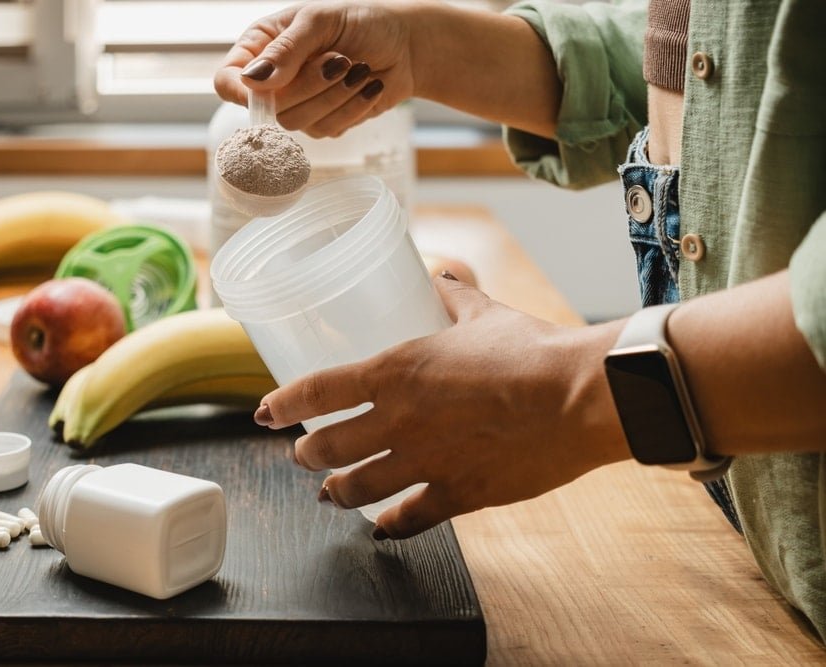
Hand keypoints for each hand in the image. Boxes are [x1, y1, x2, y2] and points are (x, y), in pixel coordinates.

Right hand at [214, 1, 416, 137]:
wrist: (406, 45)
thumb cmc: (362, 22)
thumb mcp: (321, 21)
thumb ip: (287, 50)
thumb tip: (252, 81)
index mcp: (261, 47)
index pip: (228, 81)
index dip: (240, 92)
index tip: (268, 88)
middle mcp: (274, 80)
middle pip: (269, 108)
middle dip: (310, 85)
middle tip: (342, 60)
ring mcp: (298, 105)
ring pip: (298, 124)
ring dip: (335, 97)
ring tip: (359, 69)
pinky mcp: (323, 123)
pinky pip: (327, 130)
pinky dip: (352, 108)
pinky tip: (369, 86)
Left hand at [254, 275, 628, 538]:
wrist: (577, 396)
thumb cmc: (531, 350)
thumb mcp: (482, 314)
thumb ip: (454, 297)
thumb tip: (442, 276)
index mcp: (396, 372)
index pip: (317, 391)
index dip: (283, 403)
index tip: (266, 412)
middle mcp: (397, 421)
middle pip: (327, 448)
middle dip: (307, 455)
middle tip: (303, 455)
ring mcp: (423, 462)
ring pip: (356, 490)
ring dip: (335, 493)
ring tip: (330, 495)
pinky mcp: (456, 493)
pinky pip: (409, 518)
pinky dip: (391, 526)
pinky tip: (383, 529)